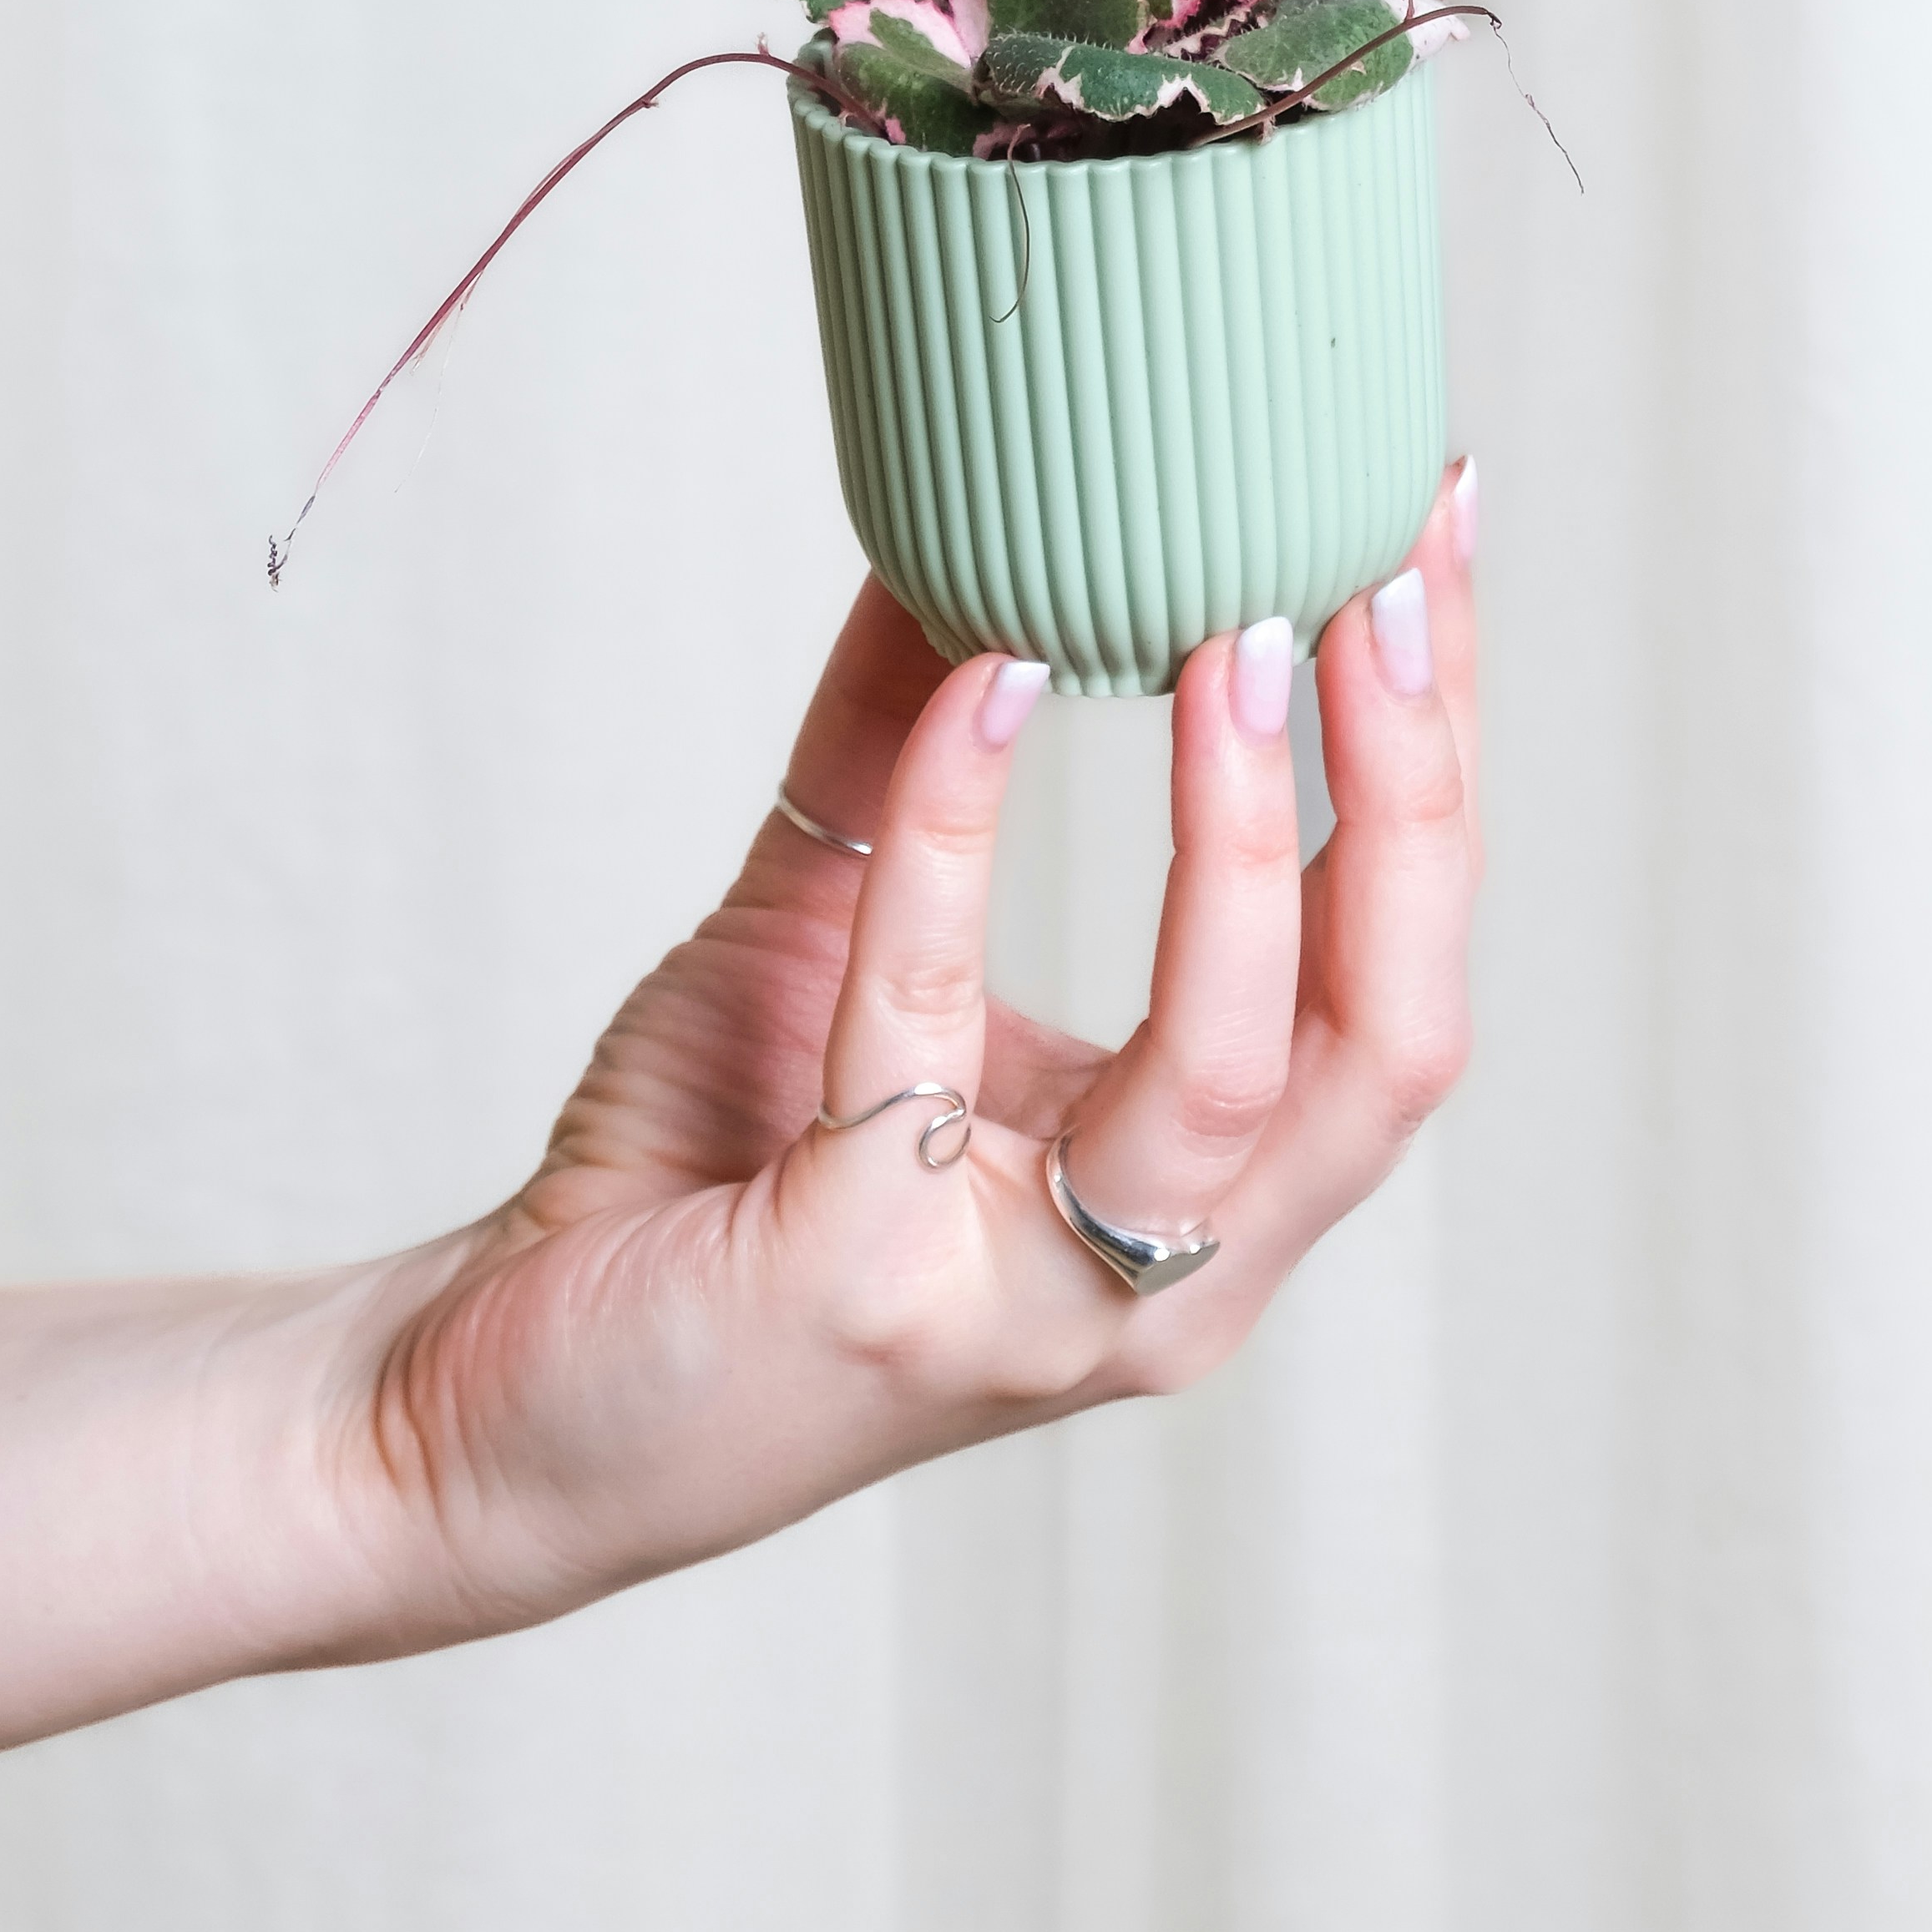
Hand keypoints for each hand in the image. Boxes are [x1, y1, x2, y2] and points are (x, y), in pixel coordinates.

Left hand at [306, 461, 1481, 1653]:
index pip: (1394, 975)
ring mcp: (1032, 1307)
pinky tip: (974, 685)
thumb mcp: (838, 931)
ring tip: (1232, 638)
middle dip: (1409, 795)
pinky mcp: (870, 1286)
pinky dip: (959, 834)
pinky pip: (934, 1023)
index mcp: (1206, 1199)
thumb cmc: (693, 1183)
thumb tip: (965, 528)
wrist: (495, 1404)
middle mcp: (1168, 1280)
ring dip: (1241, 834)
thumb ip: (916, 756)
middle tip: (1373, 578)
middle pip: (1389, 1037)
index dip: (1435, 760)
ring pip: (1232, 1070)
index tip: (1426, 538)